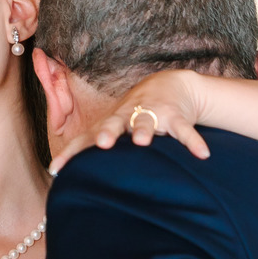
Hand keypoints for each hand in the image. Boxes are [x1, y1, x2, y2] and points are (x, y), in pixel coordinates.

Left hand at [52, 70, 212, 173]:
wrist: (170, 84)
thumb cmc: (133, 113)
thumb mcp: (113, 126)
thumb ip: (92, 146)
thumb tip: (60, 174)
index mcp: (110, 122)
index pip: (85, 139)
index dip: (70, 154)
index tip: (56, 170)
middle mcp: (128, 115)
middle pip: (115, 123)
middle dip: (108, 133)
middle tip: (103, 143)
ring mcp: (153, 113)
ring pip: (147, 122)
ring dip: (145, 130)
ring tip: (143, 142)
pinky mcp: (177, 116)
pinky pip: (185, 131)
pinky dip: (193, 143)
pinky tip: (202, 155)